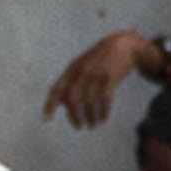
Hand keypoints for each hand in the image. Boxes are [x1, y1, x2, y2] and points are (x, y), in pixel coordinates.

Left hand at [43, 29, 164, 127]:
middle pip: (72, 99)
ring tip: (93, 124)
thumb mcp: (82, 66)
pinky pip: (104, 99)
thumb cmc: (100, 59)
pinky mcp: (110, 77)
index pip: (56, 89)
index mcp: (72, 69)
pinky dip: (103, 112)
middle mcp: (82, 71)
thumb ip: (70, 82)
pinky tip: (103, 118)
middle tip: (79, 126)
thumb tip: (60, 103)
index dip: (50, 104)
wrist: (123, 44)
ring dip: (90, 117)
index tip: (46, 120)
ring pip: (89, 102)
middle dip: (74, 116)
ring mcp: (96, 74)